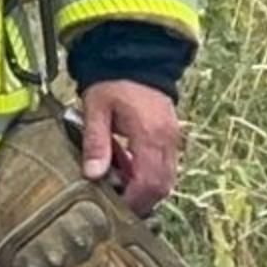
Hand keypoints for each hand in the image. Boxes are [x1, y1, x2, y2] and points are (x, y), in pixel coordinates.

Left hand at [75, 80, 185, 215]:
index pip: (149, 182)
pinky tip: (129, 170)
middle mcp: (168, 141)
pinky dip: (150, 176)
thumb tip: (93, 175)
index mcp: (150, 135)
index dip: (134, 200)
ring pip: (167, 180)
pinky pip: (166, 167)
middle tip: (119, 206)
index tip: (116, 208)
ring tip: (122, 187)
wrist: (136, 58)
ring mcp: (173, 140)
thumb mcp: (96, 109)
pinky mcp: (172, 138)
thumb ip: (96, 143)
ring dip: (146, 189)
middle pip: (163, 187)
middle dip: (142, 200)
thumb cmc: (114, 81)